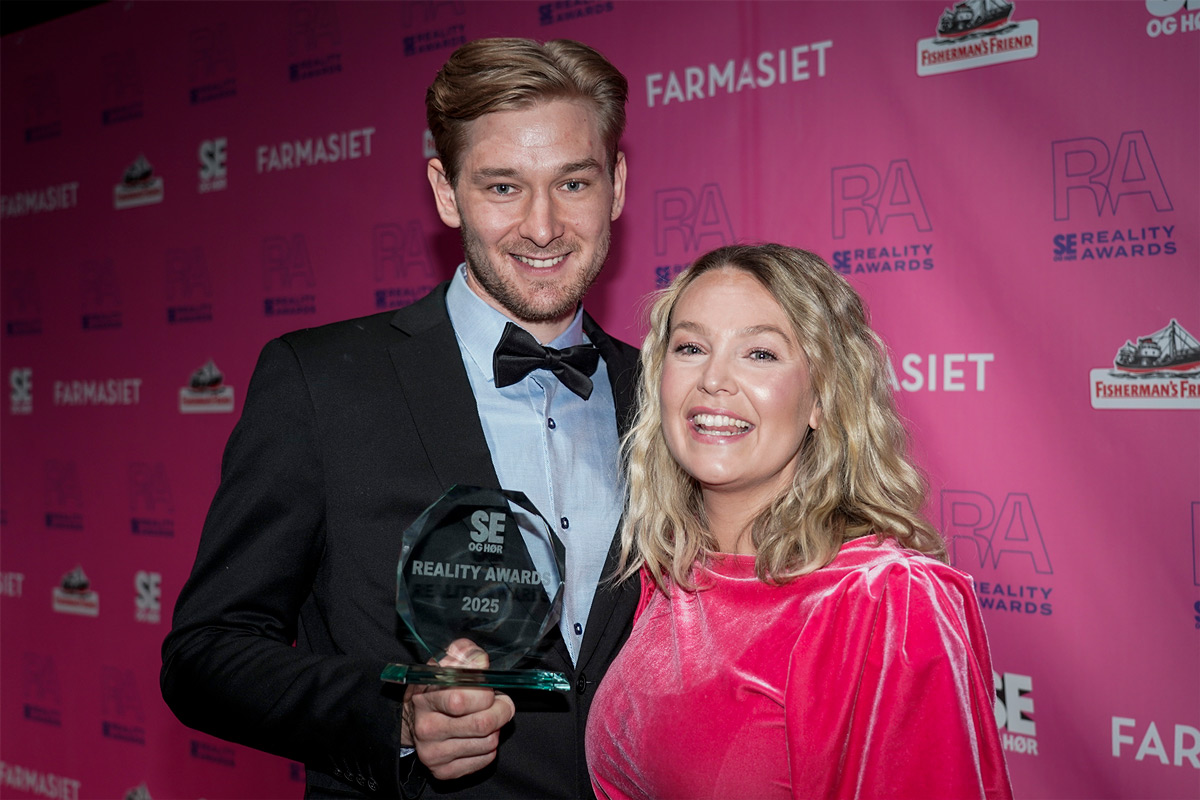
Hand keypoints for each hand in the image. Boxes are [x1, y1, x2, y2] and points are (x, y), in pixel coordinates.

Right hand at [403, 639, 515, 780]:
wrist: (413, 720)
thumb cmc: (436, 688)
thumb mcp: (446, 664)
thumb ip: (465, 655)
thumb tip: (480, 660)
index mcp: (425, 698)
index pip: (462, 699)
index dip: (486, 692)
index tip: (491, 688)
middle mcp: (426, 728)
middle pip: (481, 725)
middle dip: (501, 711)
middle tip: (501, 703)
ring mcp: (433, 753)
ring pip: (488, 743)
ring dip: (495, 728)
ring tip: (485, 718)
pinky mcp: (443, 771)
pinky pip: (484, 760)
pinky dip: (489, 747)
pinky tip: (478, 736)